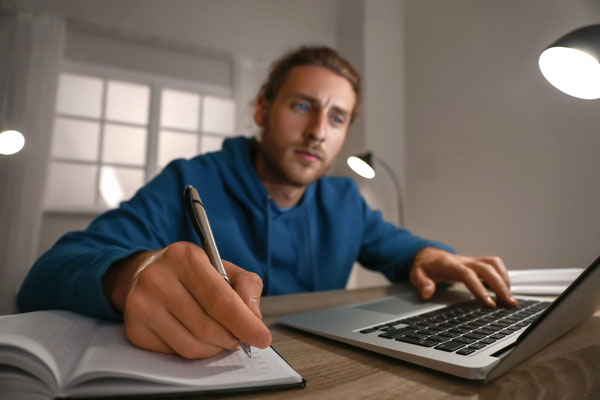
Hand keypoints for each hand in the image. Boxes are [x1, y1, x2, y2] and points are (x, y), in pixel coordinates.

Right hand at [102, 241, 270, 358]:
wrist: (142, 274)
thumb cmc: (190, 272)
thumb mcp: (222, 266)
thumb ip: (246, 286)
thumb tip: (254, 318)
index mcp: (184, 257)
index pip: (220, 299)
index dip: (245, 323)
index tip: (262, 338)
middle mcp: (158, 279)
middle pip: (207, 327)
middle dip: (232, 338)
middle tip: (241, 339)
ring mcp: (141, 305)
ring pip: (191, 345)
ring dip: (215, 348)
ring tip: (220, 337)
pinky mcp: (134, 329)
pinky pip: (175, 353)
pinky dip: (194, 351)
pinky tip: (196, 336)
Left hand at [410, 247, 516, 306]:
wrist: (428, 255)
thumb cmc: (424, 266)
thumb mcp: (416, 274)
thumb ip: (422, 283)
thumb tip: (427, 292)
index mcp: (449, 264)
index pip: (468, 274)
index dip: (480, 288)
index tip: (489, 304)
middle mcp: (463, 260)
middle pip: (487, 269)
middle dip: (500, 286)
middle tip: (509, 304)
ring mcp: (471, 261)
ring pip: (494, 265)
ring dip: (505, 280)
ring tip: (511, 300)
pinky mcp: (477, 263)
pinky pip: (494, 265)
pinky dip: (503, 276)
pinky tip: (506, 291)